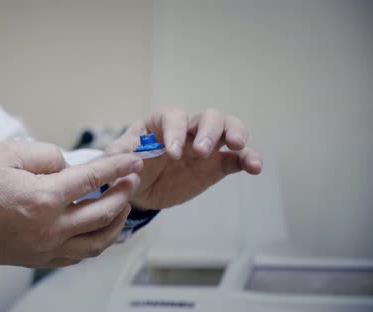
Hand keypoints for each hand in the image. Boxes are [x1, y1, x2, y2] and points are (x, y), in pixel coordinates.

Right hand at [0, 140, 142, 267]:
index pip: (93, 179)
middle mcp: (50, 227)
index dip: (117, 167)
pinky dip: (96, 242)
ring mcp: (47, 247)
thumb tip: (69, 166)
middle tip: (131, 179)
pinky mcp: (40, 259)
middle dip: (124, 193)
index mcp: (44, 198)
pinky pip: (79, 255)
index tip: (133, 161)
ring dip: (117, 222)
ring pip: (98, 241)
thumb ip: (47, 155)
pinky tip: (98, 229)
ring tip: (121, 205)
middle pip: (104, 212)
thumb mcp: (8, 153)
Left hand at [106, 108, 262, 209]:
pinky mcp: (216, 165)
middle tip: (202, 151)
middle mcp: (186, 128)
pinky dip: (248, 159)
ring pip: (227, 128)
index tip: (171, 153)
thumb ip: (118, 158)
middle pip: (207, 116)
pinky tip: (256, 167)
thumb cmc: (128, 166)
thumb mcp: (116, 161)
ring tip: (236, 147)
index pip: (173, 117)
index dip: (175, 132)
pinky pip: (236, 158)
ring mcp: (204, 145)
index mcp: (160, 122)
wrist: (139, 189)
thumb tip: (127, 163)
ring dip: (234, 134)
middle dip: (208, 130)